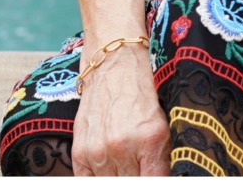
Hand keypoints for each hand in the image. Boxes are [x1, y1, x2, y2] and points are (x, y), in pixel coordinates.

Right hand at [71, 42, 169, 175]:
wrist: (113, 68)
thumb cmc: (141, 96)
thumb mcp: (163, 125)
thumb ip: (161, 160)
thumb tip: (158, 179)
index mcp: (150, 141)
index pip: (153, 182)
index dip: (154, 181)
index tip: (150, 174)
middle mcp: (122, 148)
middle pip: (130, 184)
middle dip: (136, 175)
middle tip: (137, 163)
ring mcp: (98, 151)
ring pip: (110, 184)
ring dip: (117, 176)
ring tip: (123, 161)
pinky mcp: (80, 152)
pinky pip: (87, 181)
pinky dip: (98, 178)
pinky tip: (107, 168)